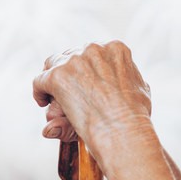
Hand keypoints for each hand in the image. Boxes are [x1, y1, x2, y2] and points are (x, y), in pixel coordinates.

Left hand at [32, 40, 151, 156]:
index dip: (85, 67)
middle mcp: (94, 49)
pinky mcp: (59, 75)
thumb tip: (128, 80)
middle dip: (67, 72)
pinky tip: (43, 102)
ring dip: (52, 79)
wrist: (124, 130)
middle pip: (70, 55)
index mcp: (115, 49)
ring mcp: (75, 61)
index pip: (92, 52)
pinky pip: (40, 81)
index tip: (83, 81)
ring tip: (53, 97)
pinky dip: (39, 91)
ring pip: (53, 65)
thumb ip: (131, 79)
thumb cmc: (136, 116)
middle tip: (66, 90)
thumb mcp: (141, 90)